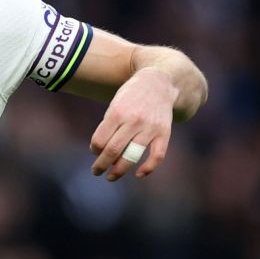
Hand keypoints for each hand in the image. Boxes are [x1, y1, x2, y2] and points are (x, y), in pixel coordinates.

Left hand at [87, 57, 206, 180]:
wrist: (160, 82)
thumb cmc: (132, 96)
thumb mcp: (116, 104)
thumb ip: (109, 126)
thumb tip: (102, 153)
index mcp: (117, 112)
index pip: (100, 140)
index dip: (95, 150)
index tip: (95, 151)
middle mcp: (134, 120)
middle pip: (113, 150)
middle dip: (101, 165)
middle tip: (96, 171)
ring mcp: (150, 127)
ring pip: (132, 156)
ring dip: (119, 170)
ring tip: (111, 176)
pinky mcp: (164, 132)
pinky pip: (157, 155)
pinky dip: (148, 168)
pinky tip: (139, 174)